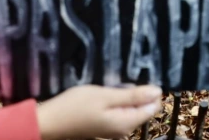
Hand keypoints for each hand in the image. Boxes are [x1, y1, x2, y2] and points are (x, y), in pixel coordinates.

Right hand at [37, 85, 161, 139]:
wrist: (49, 122)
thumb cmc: (76, 106)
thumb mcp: (106, 96)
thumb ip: (133, 96)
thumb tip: (159, 91)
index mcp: (127, 123)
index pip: (154, 106)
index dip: (151, 91)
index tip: (139, 79)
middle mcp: (124, 129)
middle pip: (143, 108)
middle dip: (138, 93)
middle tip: (122, 81)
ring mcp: (114, 129)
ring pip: (131, 108)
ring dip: (127, 95)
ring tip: (114, 84)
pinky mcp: (106, 125)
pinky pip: (121, 110)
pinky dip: (118, 100)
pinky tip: (108, 92)